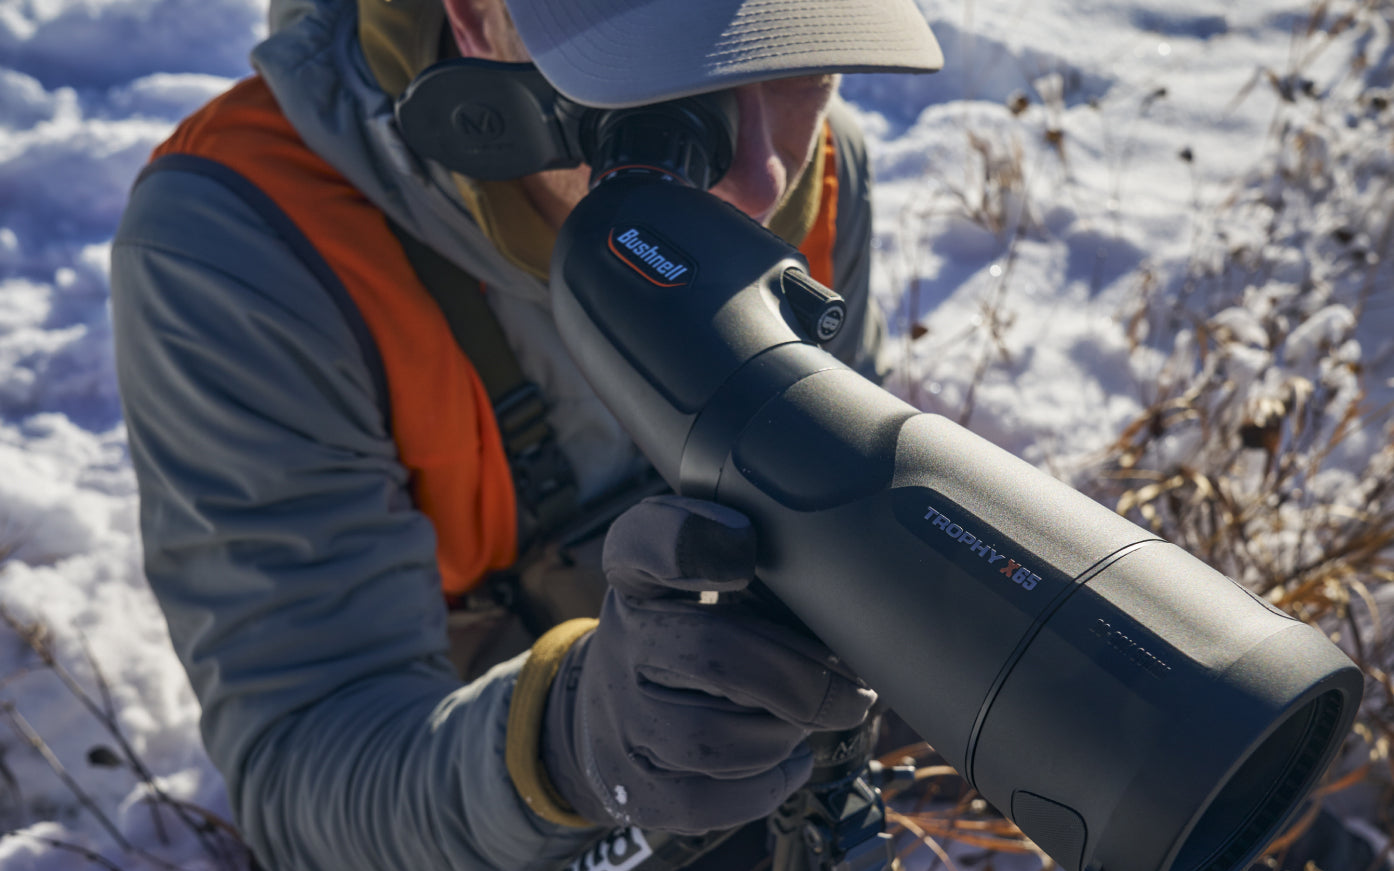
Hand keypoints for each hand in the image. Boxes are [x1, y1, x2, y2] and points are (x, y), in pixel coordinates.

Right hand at [540, 494, 875, 834]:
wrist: (610, 706)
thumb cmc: (691, 633)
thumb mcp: (707, 581)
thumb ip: (762, 567)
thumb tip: (852, 594)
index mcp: (641, 577)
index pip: (643, 543)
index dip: (692, 543)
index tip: (745, 548)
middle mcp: (622, 641)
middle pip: (712, 653)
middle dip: (803, 678)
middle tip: (851, 685)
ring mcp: (620, 719)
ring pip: (713, 738)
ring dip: (784, 733)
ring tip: (806, 720)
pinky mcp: (633, 786)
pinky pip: (709, 802)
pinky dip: (766, 785)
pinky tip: (789, 761)